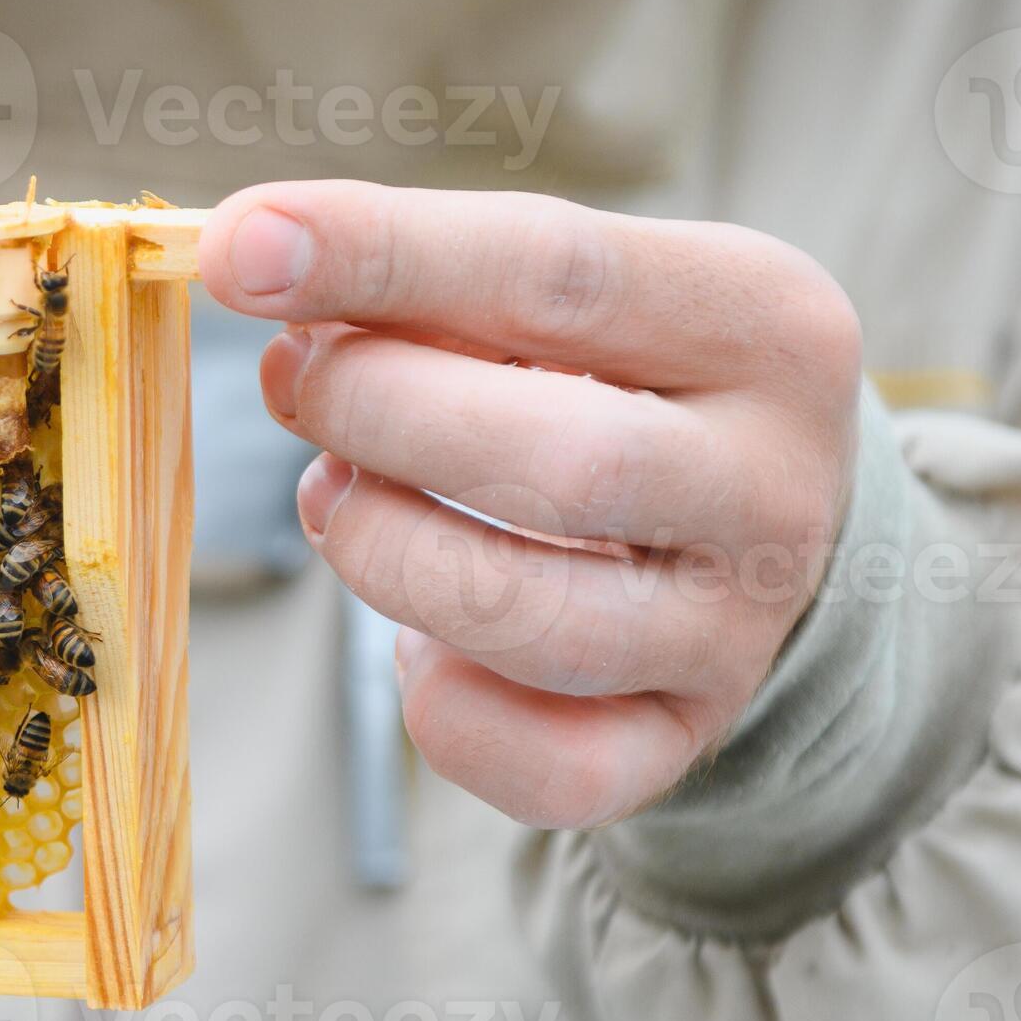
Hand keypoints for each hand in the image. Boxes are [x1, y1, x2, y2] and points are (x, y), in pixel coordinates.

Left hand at [200, 181, 861, 829]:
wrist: (749, 522)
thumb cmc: (615, 377)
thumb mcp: (560, 295)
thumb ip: (425, 280)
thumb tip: (261, 266)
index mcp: (767, 321)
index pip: (558, 272)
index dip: (380, 257)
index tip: (241, 250)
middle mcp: (779, 485)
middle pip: (562, 462)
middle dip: (379, 416)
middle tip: (299, 386)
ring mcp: (740, 632)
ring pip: (540, 624)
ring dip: (388, 555)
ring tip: (337, 499)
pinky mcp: (683, 741)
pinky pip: (548, 771)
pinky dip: (446, 711)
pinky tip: (420, 640)